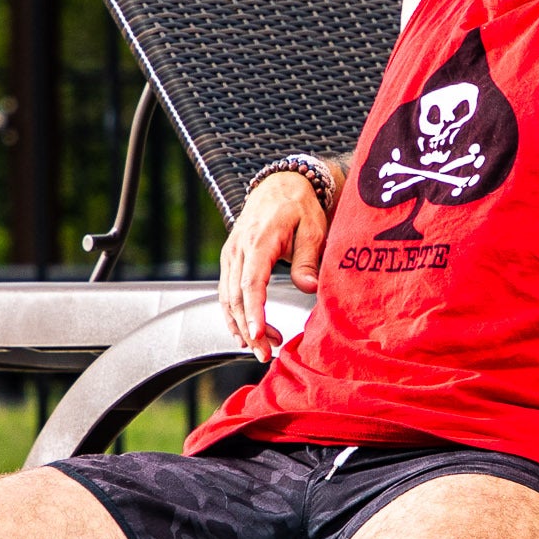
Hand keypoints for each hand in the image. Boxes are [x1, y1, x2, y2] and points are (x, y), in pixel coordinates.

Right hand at [218, 172, 329, 360]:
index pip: (251, 283)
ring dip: (240, 326)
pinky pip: (226, 292)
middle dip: (248, 329)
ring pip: (227, 298)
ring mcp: (230, 255)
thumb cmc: (299, 207)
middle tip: (265, 353)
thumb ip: (309, 259)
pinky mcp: (230, 260)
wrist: (281, 185)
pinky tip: (244, 334)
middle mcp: (238, 249)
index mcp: (259, 241)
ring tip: (260, 349)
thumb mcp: (313, 228)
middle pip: (235, 297)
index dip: (253, 312)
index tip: (259, 334)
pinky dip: (233, 315)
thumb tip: (310, 287)